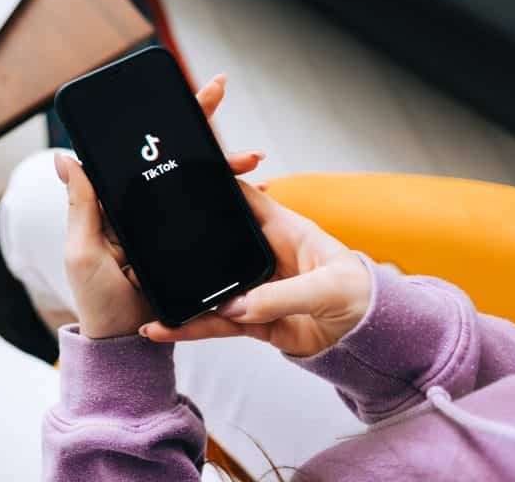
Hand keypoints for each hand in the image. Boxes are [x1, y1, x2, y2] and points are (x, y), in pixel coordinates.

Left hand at [56, 75, 265, 338]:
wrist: (128, 342)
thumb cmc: (97, 299)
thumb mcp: (84, 250)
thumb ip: (82, 206)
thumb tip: (65, 159)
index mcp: (115, 205)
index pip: (139, 155)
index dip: (161, 123)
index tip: (182, 94)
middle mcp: (142, 210)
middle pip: (173, 159)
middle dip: (200, 127)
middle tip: (218, 93)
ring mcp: (166, 226)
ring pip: (198, 184)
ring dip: (224, 165)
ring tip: (251, 156)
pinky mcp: (187, 245)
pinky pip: (210, 216)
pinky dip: (232, 200)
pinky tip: (253, 187)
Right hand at [140, 181, 371, 355]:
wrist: (370, 338)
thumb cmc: (360, 296)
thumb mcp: (327, 289)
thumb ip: (282, 296)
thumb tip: (235, 307)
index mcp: (282, 229)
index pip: (242, 198)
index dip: (214, 184)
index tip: (178, 176)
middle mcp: (261, 254)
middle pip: (214, 241)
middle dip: (181, 241)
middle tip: (144, 242)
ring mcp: (253, 287)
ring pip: (209, 286)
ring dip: (180, 293)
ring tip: (149, 297)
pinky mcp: (251, 318)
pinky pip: (215, 322)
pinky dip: (191, 327)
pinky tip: (166, 329)